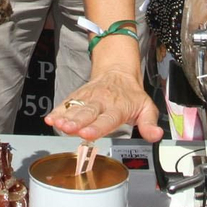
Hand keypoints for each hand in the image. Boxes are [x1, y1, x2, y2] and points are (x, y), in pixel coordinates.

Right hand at [45, 68, 162, 141]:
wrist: (118, 71)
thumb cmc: (131, 95)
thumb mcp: (146, 108)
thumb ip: (149, 123)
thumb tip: (155, 135)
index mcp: (118, 107)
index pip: (107, 119)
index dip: (97, 127)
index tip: (87, 133)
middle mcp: (102, 102)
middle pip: (88, 113)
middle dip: (77, 121)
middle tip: (68, 128)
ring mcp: (89, 97)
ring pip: (76, 107)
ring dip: (65, 116)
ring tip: (57, 123)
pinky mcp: (79, 96)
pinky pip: (68, 103)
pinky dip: (58, 110)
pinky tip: (50, 118)